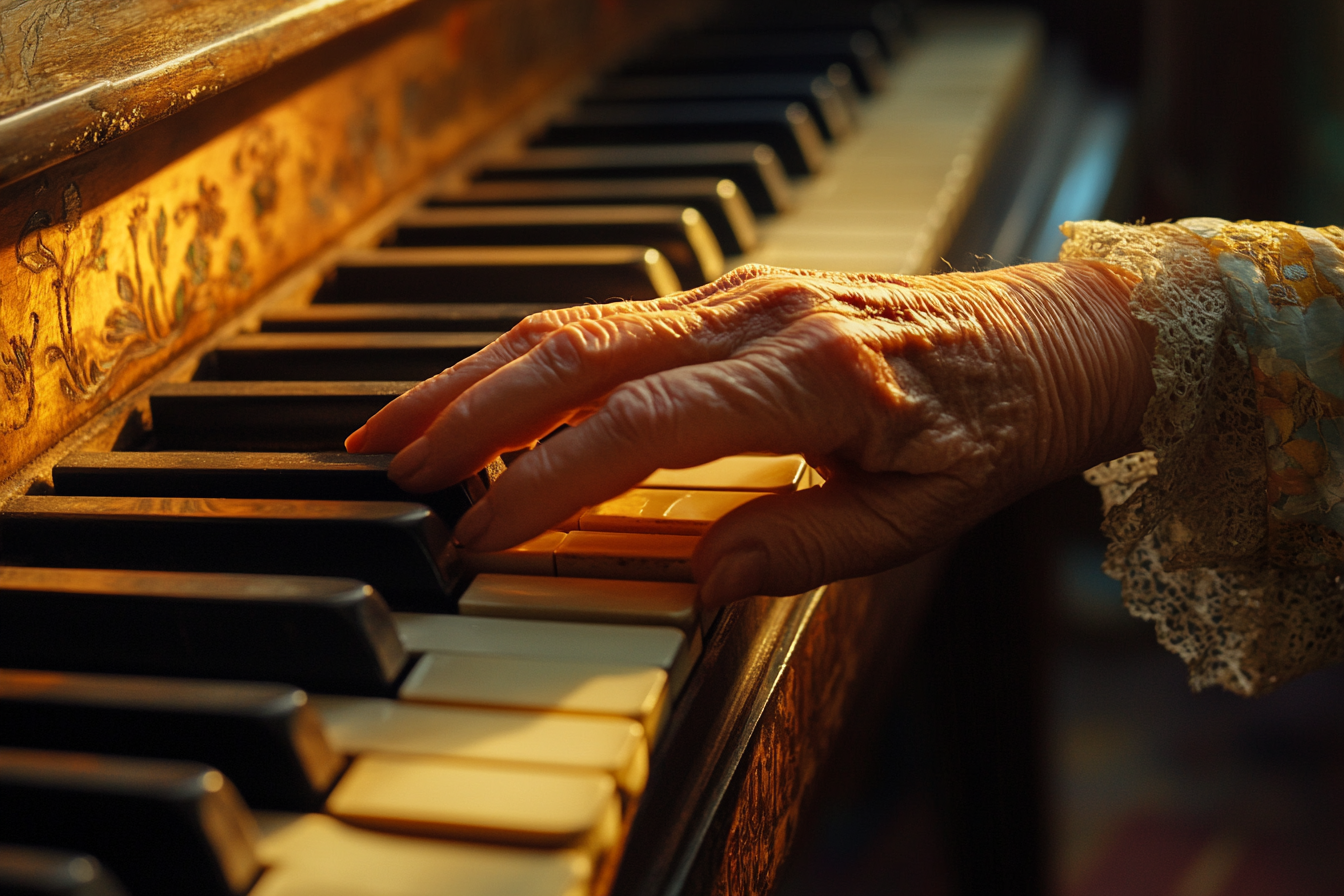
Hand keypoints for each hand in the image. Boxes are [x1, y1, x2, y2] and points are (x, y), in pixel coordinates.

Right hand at [345, 262, 1151, 607]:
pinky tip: (481, 394)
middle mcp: (761, 315)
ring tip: (397, 426)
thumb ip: (802, 549)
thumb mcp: (914, 519)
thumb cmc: (985, 432)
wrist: (1036, 340)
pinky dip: (529, 360)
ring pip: (579, 324)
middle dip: (470, 411)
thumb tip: (690, 579)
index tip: (476, 538)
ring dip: (478, 375)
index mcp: (812, 374)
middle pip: (581, 352)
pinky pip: (608, 320)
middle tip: (388, 467)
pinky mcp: (729, 293)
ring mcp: (740, 292)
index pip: (642, 426)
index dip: (545, 482)